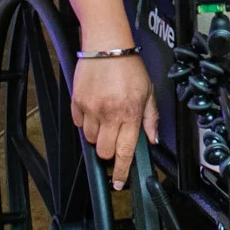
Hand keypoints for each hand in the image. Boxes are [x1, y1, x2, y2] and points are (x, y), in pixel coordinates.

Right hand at [71, 52, 158, 188]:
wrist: (107, 46)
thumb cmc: (129, 66)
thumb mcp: (149, 91)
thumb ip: (151, 118)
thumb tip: (152, 140)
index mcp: (130, 113)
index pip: (125, 151)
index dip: (122, 171)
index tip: (119, 183)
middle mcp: (110, 114)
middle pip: (104, 151)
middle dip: (109, 152)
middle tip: (114, 138)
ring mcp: (91, 109)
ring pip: (90, 139)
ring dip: (98, 136)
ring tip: (105, 118)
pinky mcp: (77, 102)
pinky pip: (78, 123)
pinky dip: (85, 122)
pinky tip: (94, 109)